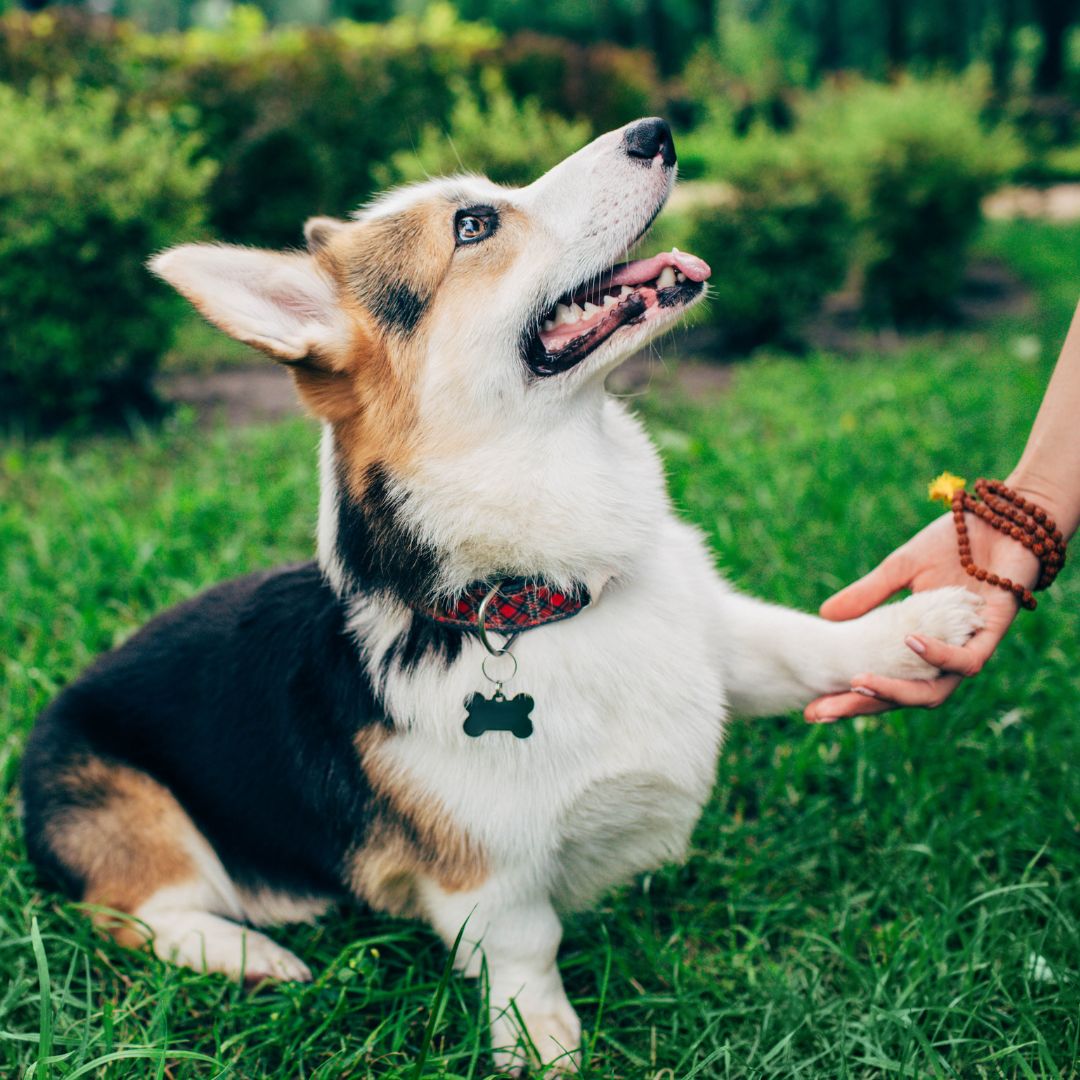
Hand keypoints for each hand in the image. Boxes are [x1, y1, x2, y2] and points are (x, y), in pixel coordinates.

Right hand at [804, 510, 1040, 722]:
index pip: (882, 682)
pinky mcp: (993, 637)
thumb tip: (824, 615)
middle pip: (901, 699)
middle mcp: (943, 659)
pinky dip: (936, 655)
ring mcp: (968, 651)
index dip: (848, 698)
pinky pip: (965, 661)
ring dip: (894, 691)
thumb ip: (868, 594)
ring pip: (932, 693)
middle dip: (860, 706)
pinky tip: (909, 642)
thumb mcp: (901, 568)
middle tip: (820, 713)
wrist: (1002, 520)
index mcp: (920, 647)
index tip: (811, 710)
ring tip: (857, 681)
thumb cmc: (956, 543)